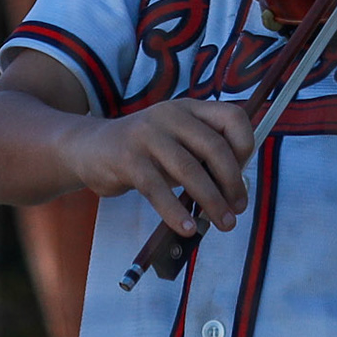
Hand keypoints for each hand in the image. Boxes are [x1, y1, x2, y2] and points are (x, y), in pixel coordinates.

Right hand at [62, 99, 254, 234]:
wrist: (90, 147)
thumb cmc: (144, 150)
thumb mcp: (175, 139)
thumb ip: (203, 153)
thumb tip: (237, 189)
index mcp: (189, 108)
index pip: (232, 117)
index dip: (246, 147)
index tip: (243, 175)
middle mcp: (170, 115)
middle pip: (214, 147)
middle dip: (232, 183)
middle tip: (238, 209)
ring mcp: (147, 135)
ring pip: (189, 170)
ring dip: (212, 201)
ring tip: (223, 223)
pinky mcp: (128, 159)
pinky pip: (158, 189)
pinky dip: (176, 211)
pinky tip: (187, 227)